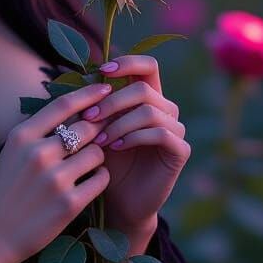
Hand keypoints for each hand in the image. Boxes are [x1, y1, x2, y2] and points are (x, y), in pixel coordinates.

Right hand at [0, 83, 116, 262]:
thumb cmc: (1, 191)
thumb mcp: (11, 153)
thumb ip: (38, 132)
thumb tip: (75, 111)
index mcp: (21, 136)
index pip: (63, 104)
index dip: (88, 93)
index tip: (105, 88)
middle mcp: (38, 153)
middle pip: (86, 127)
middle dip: (98, 130)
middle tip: (101, 136)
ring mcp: (55, 179)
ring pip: (97, 153)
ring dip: (98, 157)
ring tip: (87, 166)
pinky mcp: (69, 204)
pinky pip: (101, 179)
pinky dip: (100, 178)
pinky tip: (89, 183)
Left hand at [80, 54, 189, 233]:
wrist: (118, 199)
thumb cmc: (104, 160)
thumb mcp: (95, 128)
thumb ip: (93, 104)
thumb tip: (82, 81)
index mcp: (147, 97)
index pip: (147, 66)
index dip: (127, 63)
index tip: (102, 72)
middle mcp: (166, 109)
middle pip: (143, 88)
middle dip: (111, 101)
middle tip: (87, 118)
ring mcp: (176, 129)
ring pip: (149, 110)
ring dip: (118, 123)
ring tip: (98, 139)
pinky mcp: (180, 150)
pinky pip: (160, 133)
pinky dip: (134, 137)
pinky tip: (115, 147)